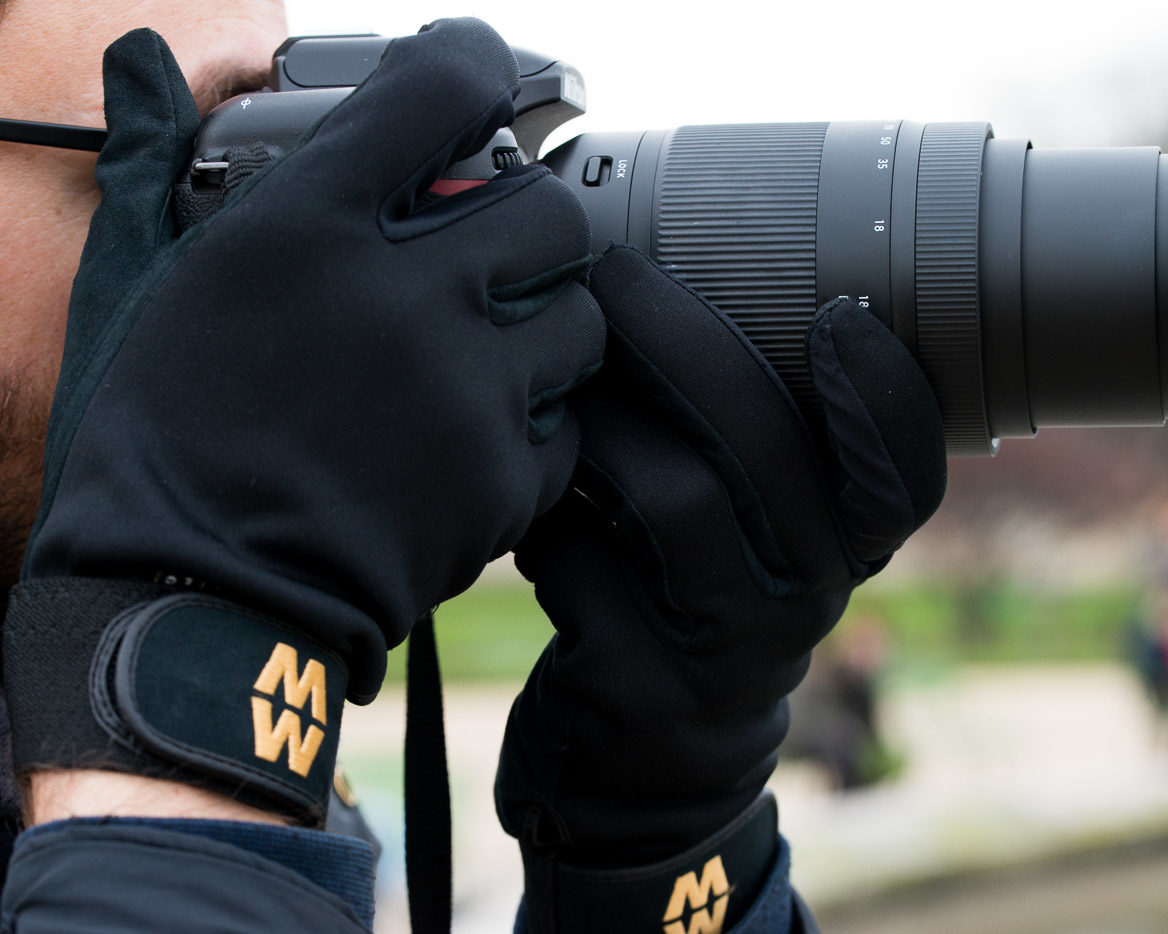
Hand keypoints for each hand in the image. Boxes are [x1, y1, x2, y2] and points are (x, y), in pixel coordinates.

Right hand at [3, 19, 603, 824]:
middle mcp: (399, 295)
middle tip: (495, 256)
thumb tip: (143, 59)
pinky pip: (570, 422)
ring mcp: (462, 391)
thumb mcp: (164, 283)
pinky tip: (477, 438)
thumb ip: (178, 166)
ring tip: (489, 356)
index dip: (474, 69)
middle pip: (551, 208)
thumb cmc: (170, 438)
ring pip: (583, 316)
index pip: (440, 88)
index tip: (481, 83)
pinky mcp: (500, 478)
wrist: (195, 598)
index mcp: (307, 229)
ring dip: (547, 328)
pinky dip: (536, 426)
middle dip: (533, 226)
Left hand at [494, 246, 944, 930]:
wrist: (654, 778)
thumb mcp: (751, 549)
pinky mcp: (638, 686)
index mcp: (845, 554)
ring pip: (672, 496)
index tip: (841, 314)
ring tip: (551, 360)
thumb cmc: (696, 616)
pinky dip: (543, 504)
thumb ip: (747, 455)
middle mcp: (805, 599)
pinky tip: (518, 486)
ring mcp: (724, 650)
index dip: (885, 397)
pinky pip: (580, 561)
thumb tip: (676, 296)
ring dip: (599, 416)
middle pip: (767, 447)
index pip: (904, 476)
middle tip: (613, 270)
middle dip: (684, 338)